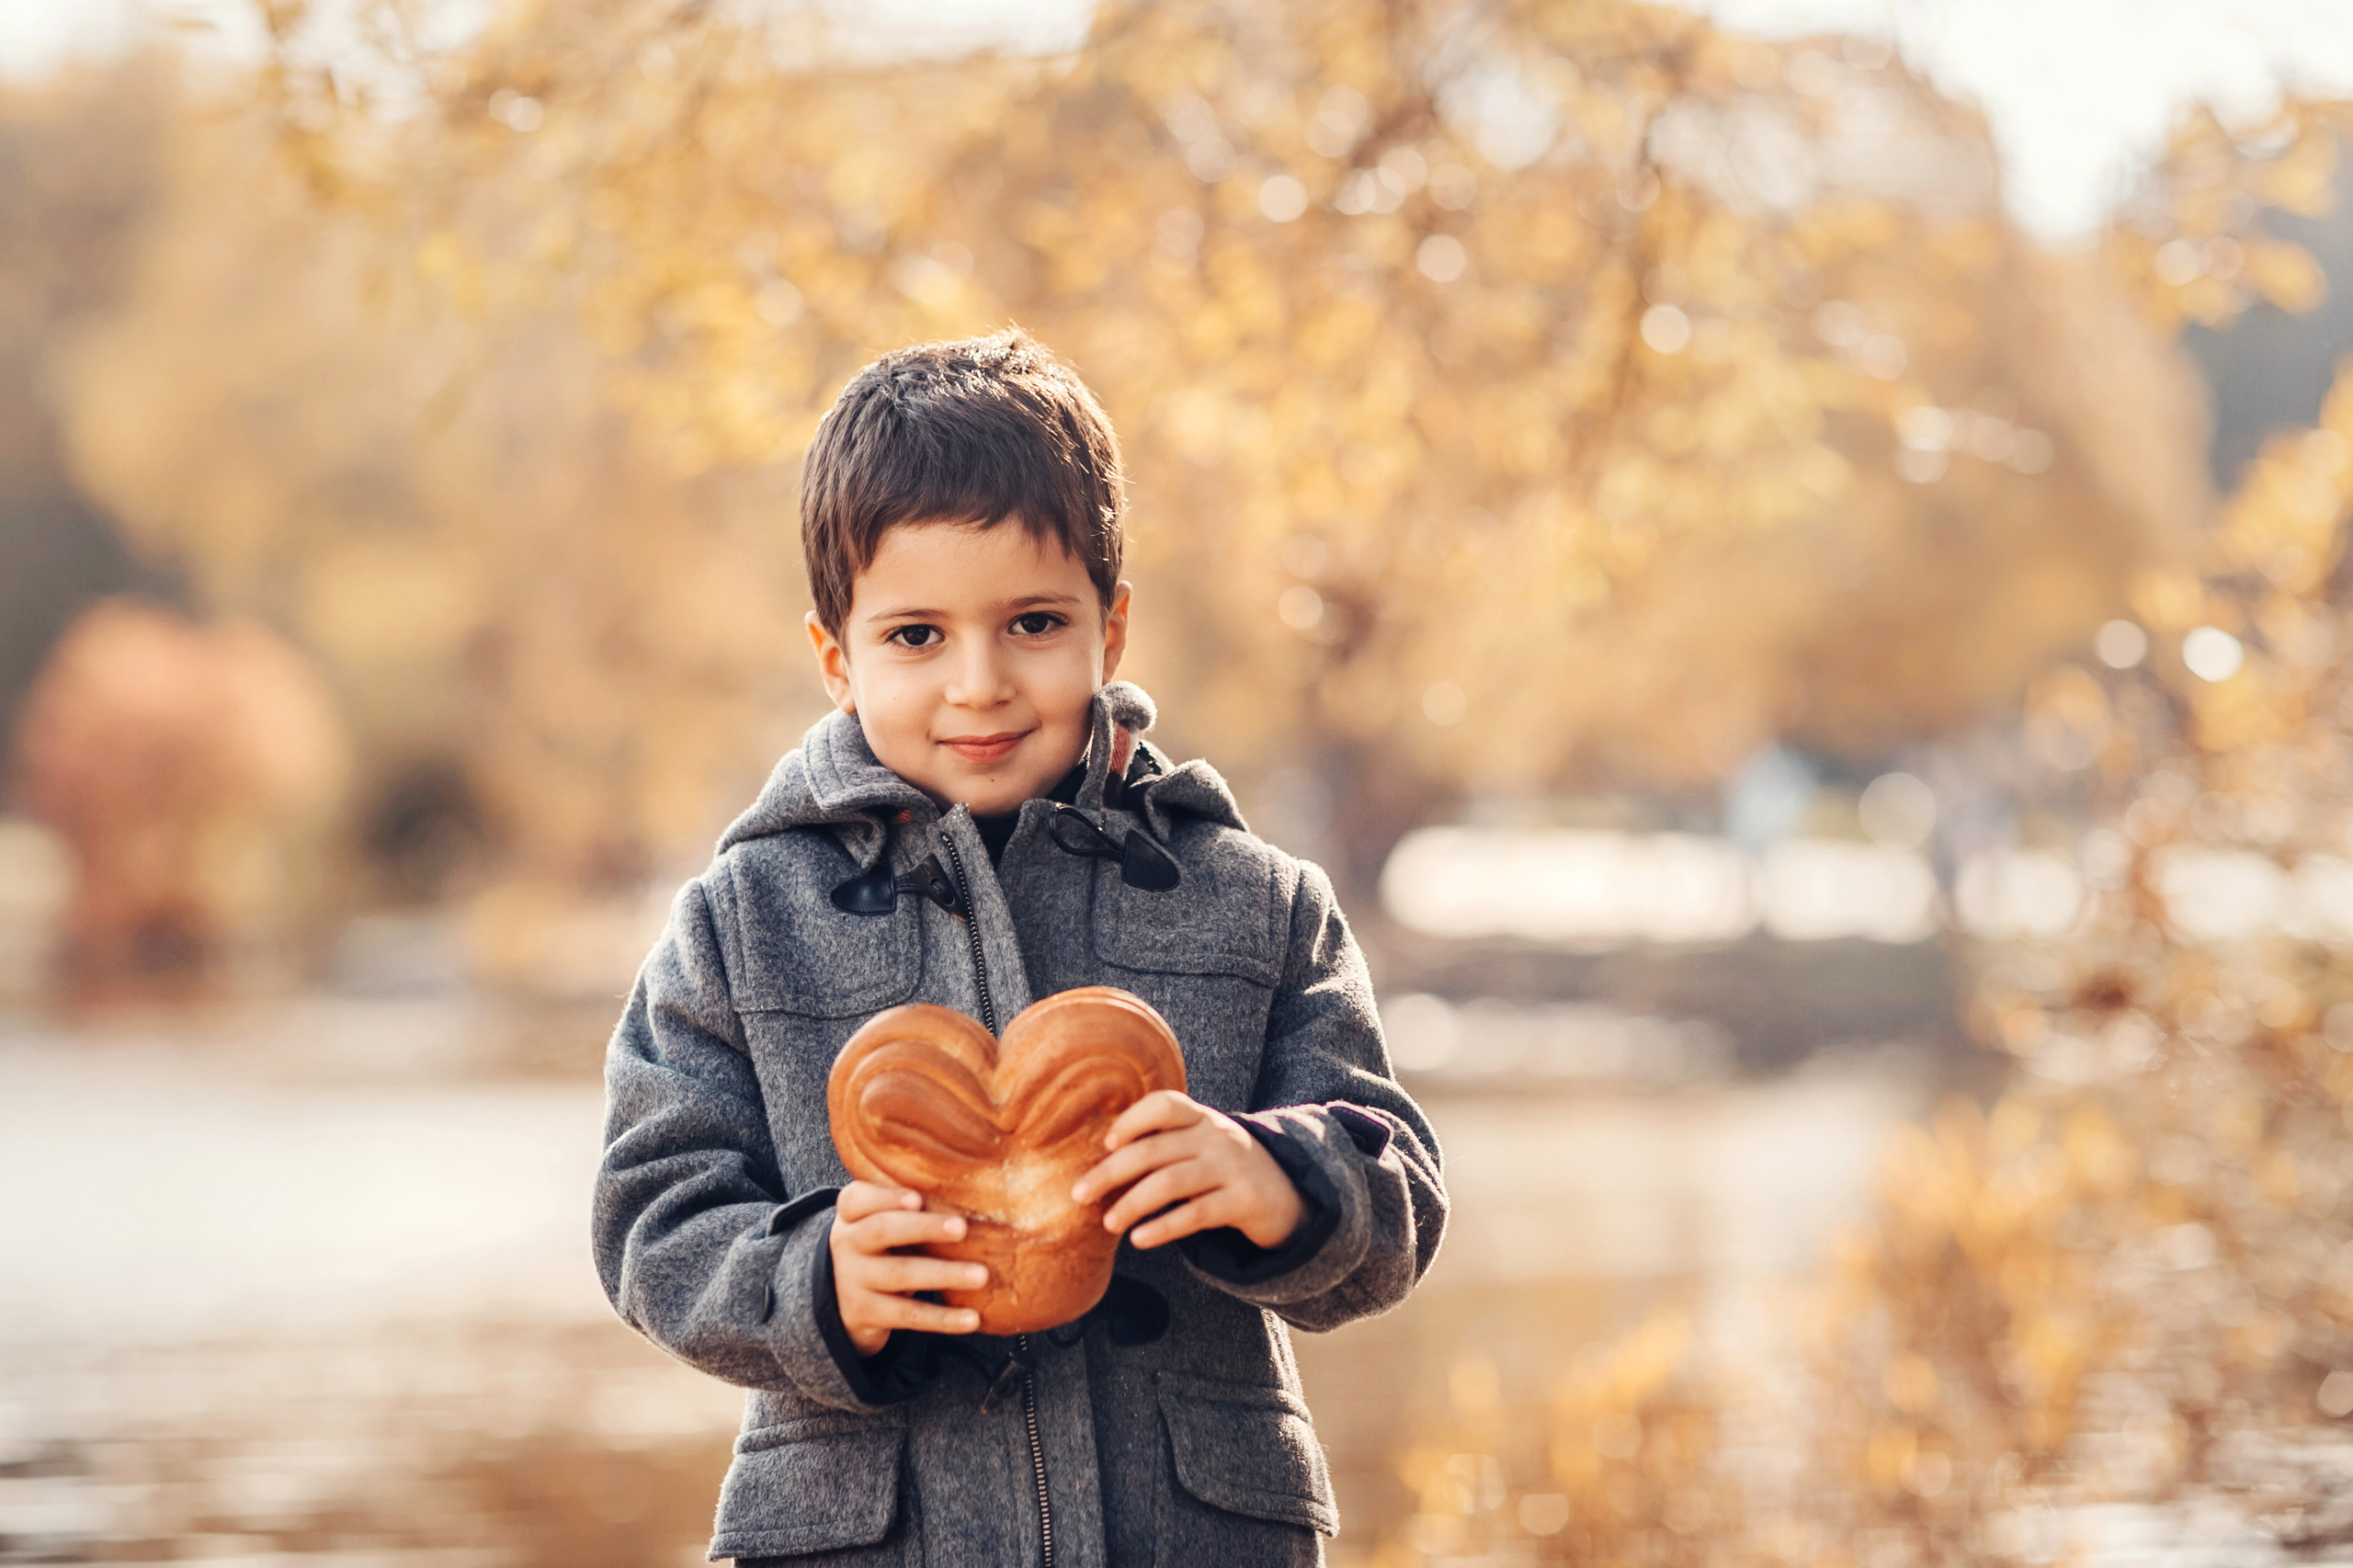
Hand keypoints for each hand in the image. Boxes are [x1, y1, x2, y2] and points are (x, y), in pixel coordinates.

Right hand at [828, 1180, 986, 1355]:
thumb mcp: (879, 1221)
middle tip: (962, 1228)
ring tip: (981, 1275)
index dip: (886, 1197)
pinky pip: (908, 1315)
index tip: (918, 1198)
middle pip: (881, 1230)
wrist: (841, 1298)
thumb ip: (909, 1207)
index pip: (856, 1199)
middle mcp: (847, 1244)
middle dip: (923, 1227)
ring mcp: (854, 1280)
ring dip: (943, 1274)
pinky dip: (942, 1318)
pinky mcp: (866, 1314)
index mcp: (851, 1214)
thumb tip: (973, 1196)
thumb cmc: (879, 1246)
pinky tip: (972, 1319)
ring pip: (900, 1274)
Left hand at [1071, 1090, 1304, 1250]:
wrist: (1288, 1198)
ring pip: (1171, 1182)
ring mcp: (1232, 1168)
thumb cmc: (1227, 1171)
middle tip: (1079, 1195)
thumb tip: (1099, 1163)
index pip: (1165, 1104)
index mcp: (1203, 1119)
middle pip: (1155, 1149)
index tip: (1105, 1143)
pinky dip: (1163, 1227)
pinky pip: (1196, 1214)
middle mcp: (1217, 1138)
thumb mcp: (1202, 1146)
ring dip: (1132, 1203)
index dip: (1132, 1120)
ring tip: (1108, 1223)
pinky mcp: (1243, 1202)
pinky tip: (1139, 1240)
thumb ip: (1164, 1144)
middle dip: (1111, 1171)